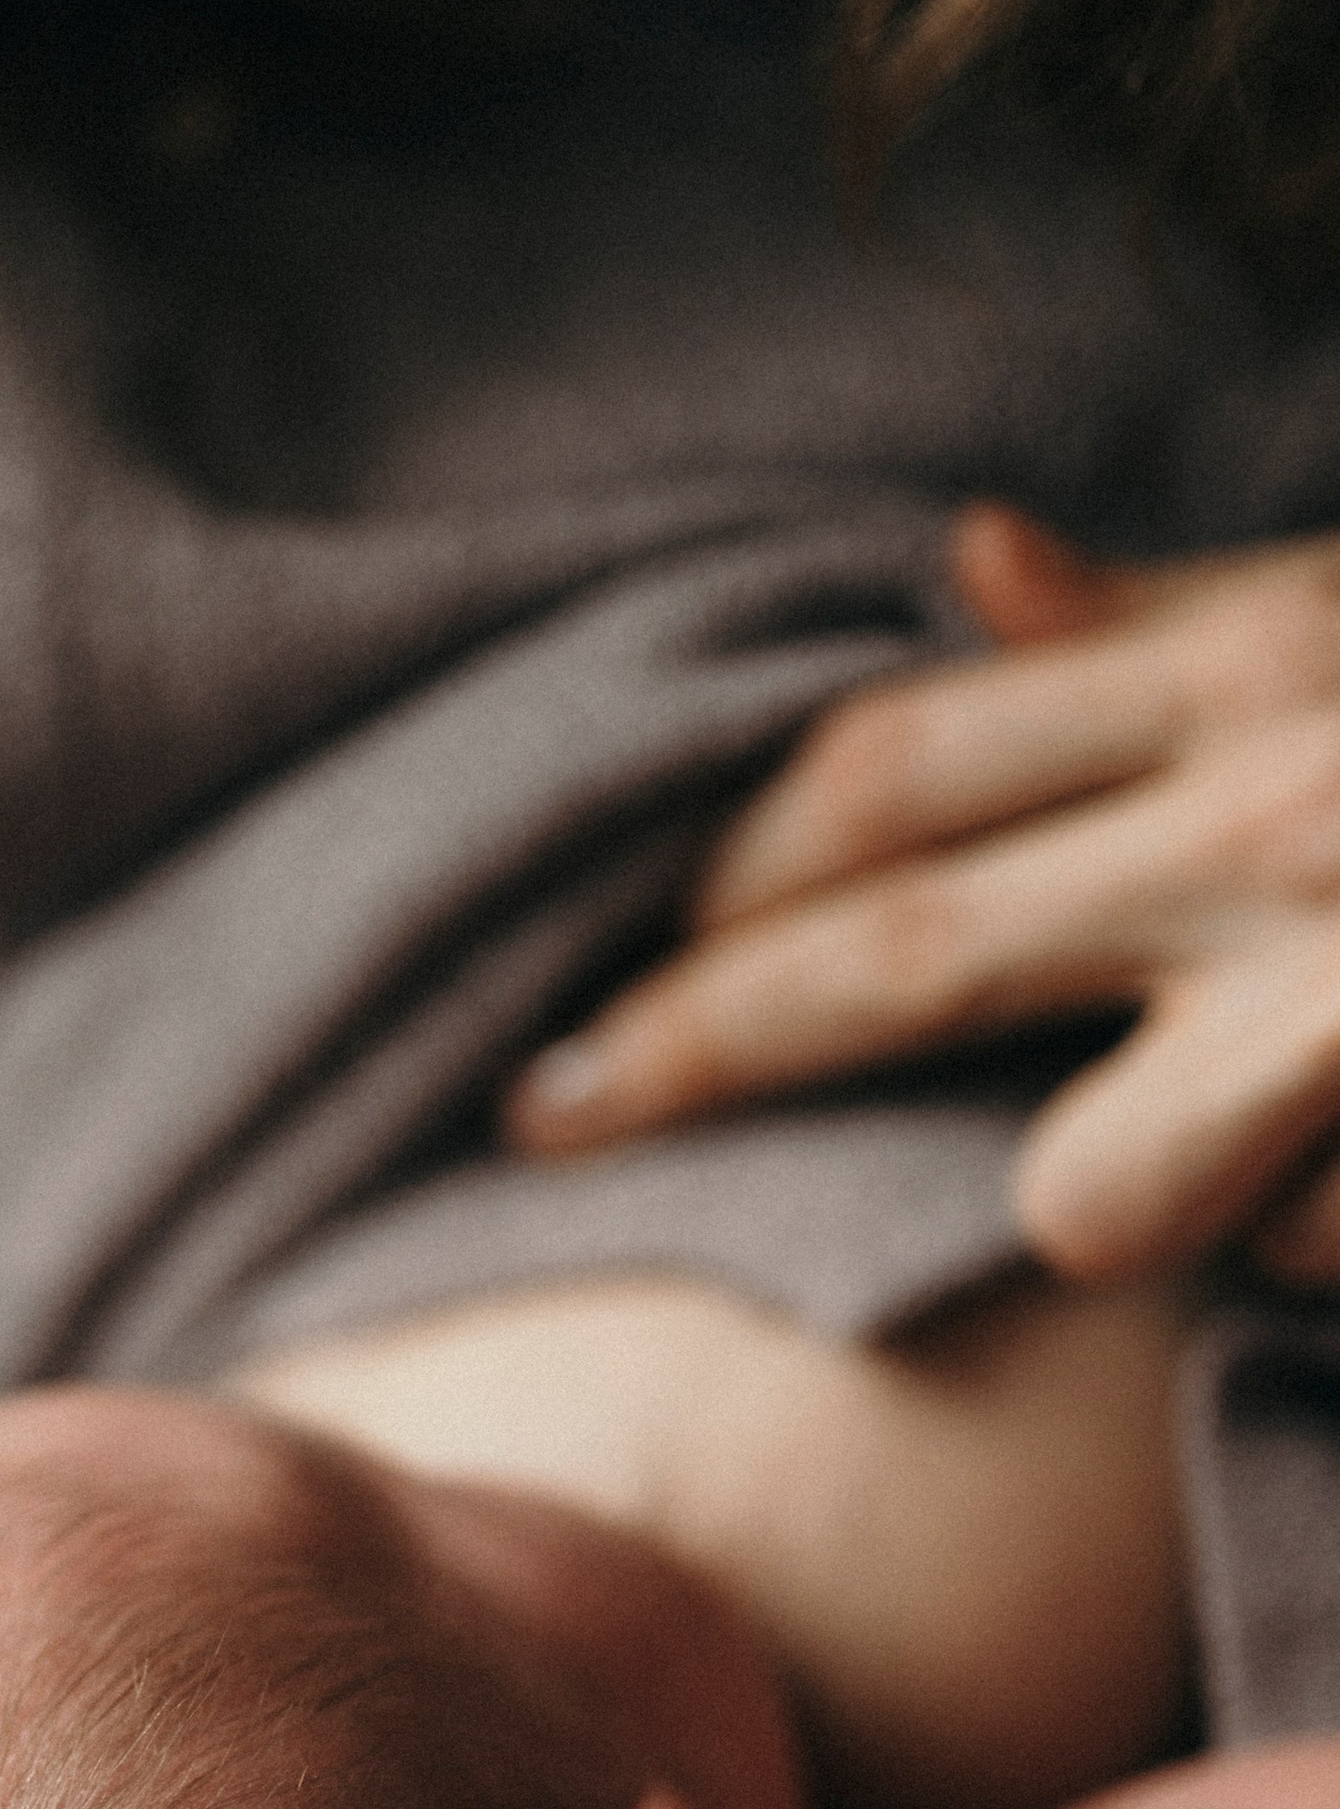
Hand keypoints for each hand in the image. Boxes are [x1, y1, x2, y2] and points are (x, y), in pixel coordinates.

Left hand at [507, 503, 1339, 1283]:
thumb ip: (1163, 628)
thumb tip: (970, 553)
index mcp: (1247, 669)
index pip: (894, 770)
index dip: (712, 880)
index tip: (567, 956)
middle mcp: (1276, 812)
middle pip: (898, 956)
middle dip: (694, 1050)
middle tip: (544, 1118)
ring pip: (1086, 1197)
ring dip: (1095, 1202)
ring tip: (1210, 1165)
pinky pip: (1293, 1255)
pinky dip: (1314, 1242)